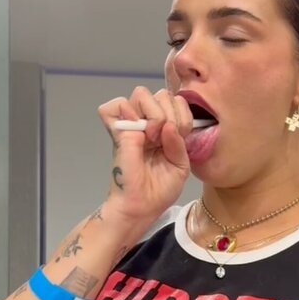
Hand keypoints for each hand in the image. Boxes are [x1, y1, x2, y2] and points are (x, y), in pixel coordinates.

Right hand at [97, 87, 192, 222]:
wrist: (141, 206)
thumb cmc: (160, 190)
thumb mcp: (180, 166)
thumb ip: (179, 143)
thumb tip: (167, 124)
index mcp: (166, 129)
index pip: (178, 102)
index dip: (183, 115)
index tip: (181, 138)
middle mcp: (149, 122)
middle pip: (162, 93)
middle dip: (170, 113)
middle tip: (165, 139)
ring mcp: (132, 124)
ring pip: (141, 93)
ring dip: (153, 113)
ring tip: (152, 137)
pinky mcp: (117, 130)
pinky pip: (115, 104)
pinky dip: (127, 112)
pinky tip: (137, 131)